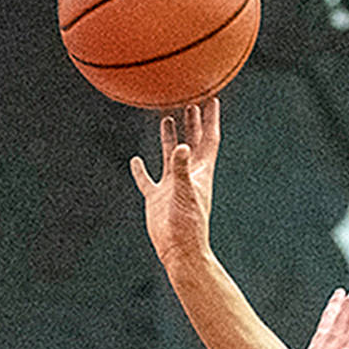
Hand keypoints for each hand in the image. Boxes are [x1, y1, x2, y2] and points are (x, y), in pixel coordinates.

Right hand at [130, 99, 220, 267]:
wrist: (178, 249)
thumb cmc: (187, 224)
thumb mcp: (184, 192)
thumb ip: (181, 169)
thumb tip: (181, 146)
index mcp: (200, 171)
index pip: (209, 139)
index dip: (210, 119)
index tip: (212, 99)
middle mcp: (187, 174)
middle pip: (191, 141)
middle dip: (192, 122)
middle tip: (190, 101)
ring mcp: (172, 185)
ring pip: (171, 154)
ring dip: (170, 137)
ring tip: (167, 117)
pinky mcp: (157, 197)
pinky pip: (147, 179)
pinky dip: (141, 169)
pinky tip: (136, 160)